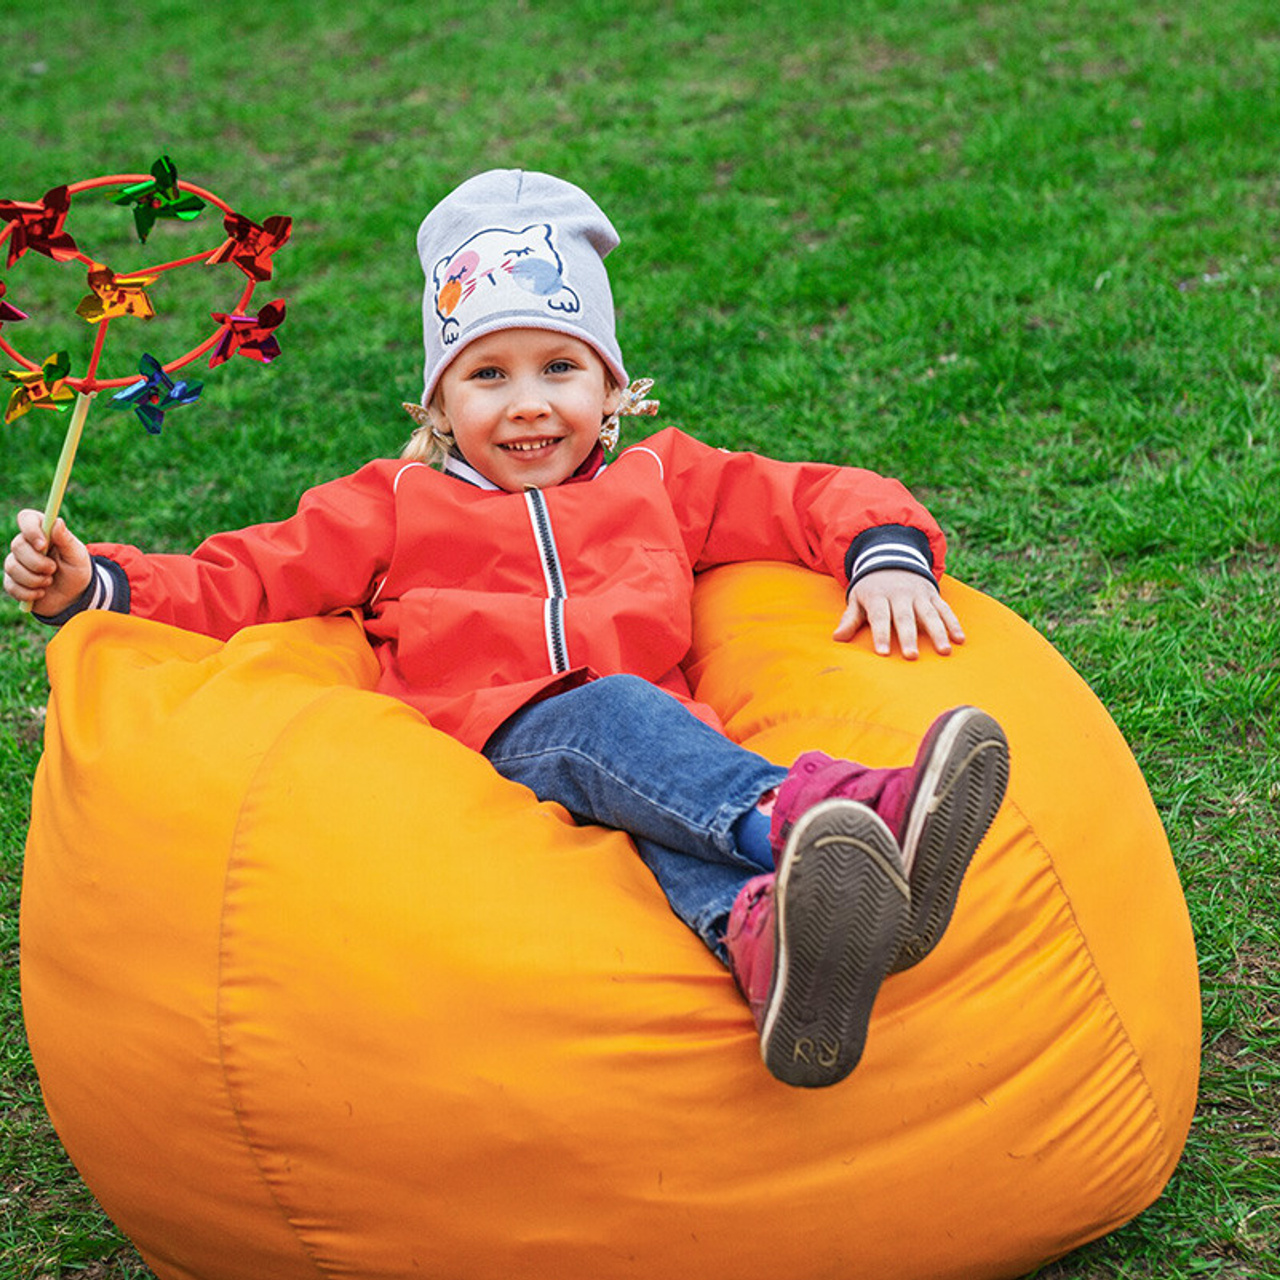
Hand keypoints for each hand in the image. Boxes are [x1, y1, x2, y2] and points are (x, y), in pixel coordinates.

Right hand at [4, 509, 91, 615]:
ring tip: (49, 581)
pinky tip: (41, 593)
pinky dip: (29, 593)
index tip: (43, 545)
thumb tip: (57, 521)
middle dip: (37, 562)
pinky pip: (11, 586)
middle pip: (17, 545)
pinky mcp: (12, 581)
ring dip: (34, 579)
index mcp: (43, 532)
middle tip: (53, 569)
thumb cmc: (76, 571)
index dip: (31, 530)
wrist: (73, 596)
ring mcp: (16, 562)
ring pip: (12, 567)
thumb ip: (66, 539)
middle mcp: (26, 544)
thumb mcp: (77, 556)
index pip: (27, 518)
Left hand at [833, 568, 964, 658]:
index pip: (880, 616)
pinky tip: (959, 639)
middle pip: (905, 617)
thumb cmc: (871, 587)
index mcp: (878, 596)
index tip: (883, 653)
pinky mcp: (933, 594)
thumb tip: (837, 638)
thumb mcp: (857, 598)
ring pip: (929, 613)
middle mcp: (900, 594)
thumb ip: (850, 619)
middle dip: (909, 636)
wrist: (891, 557)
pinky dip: (953, 623)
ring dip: (938, 632)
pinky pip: (945, 609)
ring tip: (945, 651)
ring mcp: (919, 594)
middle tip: (912, 656)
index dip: (881, 634)